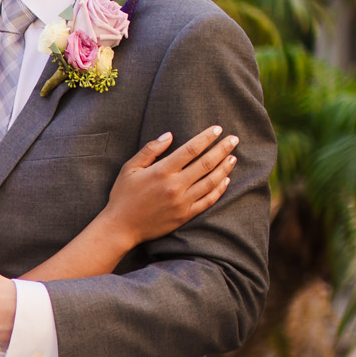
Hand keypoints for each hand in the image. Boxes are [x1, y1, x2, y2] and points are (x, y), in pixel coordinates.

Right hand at [100, 125, 237, 246]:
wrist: (121, 227)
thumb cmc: (123, 195)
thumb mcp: (129, 168)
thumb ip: (150, 150)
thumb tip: (169, 135)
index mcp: (162, 171)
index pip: (191, 149)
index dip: (207, 137)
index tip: (217, 129)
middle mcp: (175, 186)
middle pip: (206, 163)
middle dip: (222, 149)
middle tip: (234, 139)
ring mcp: (182, 202)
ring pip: (211, 181)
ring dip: (225, 168)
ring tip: (233, 157)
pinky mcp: (185, 215)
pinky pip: (208, 200)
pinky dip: (220, 189)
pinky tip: (226, 180)